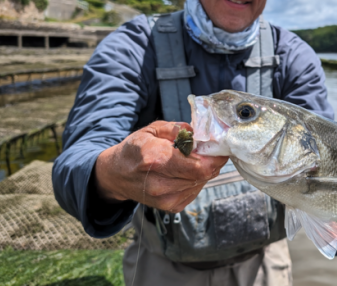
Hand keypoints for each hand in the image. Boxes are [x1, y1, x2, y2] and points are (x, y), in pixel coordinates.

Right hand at [94, 121, 227, 212]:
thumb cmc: (135, 149)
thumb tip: (198, 133)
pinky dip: (196, 179)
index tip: (220, 146)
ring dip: (204, 170)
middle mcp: (160, 184)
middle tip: (209, 149)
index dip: (215, 157)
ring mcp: (165, 199)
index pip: (198, 166)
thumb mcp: (152, 130)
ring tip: (192, 159)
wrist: (116, 175)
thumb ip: (177, 129)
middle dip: (212, 161)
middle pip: (203, 175)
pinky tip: (185, 171)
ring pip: (201, 183)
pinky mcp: (170, 207)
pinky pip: (195, 191)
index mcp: (155, 160)